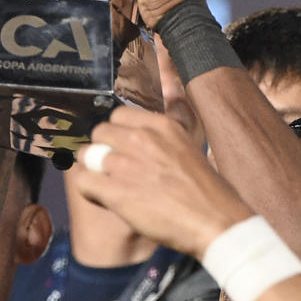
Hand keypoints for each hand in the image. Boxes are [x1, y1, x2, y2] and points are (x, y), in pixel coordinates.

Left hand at [73, 107, 248, 256]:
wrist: (216, 222)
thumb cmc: (209, 190)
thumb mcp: (191, 143)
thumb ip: (174, 116)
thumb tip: (168, 78)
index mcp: (161, 126)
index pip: (118, 115)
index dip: (117, 133)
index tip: (122, 147)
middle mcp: (141, 139)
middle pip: (99, 132)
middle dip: (103, 149)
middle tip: (113, 168)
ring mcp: (127, 165)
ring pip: (87, 156)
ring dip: (94, 171)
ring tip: (108, 186)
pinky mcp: (118, 193)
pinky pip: (84, 182)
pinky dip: (89, 191)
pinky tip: (104, 198)